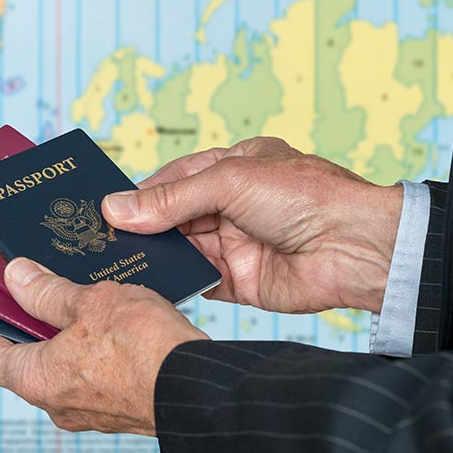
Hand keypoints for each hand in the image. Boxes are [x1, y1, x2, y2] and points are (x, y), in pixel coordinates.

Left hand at [0, 257, 206, 435]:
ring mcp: (87, 411)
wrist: (201, 390)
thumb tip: (16, 277)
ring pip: (62, 366)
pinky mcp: (116, 409)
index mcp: (36, 379)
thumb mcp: (91, 302)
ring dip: (69, 334)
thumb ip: (47, 291)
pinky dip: (97, 350)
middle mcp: (55, 403)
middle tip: (45, 286)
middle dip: (32, 322)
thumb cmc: (146, 349)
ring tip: (88, 300)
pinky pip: (93, 375)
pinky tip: (117, 322)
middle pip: (22, 358)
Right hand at [101, 137, 402, 314]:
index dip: (140, 193)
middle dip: (140, 227)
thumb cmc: (305, 195)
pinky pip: (195, 281)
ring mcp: (233, 244)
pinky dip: (172, 283)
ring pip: (179, 250)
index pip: (174, 179)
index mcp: (232, 168)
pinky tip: (144, 284)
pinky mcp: (237, 281)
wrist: (354, 248)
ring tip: (110, 262)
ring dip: (152, 256)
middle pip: (172, 217)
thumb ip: (171, 199)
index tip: (103, 207)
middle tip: (98, 238)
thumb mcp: (230, 181)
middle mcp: (230, 206)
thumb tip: (116, 208)